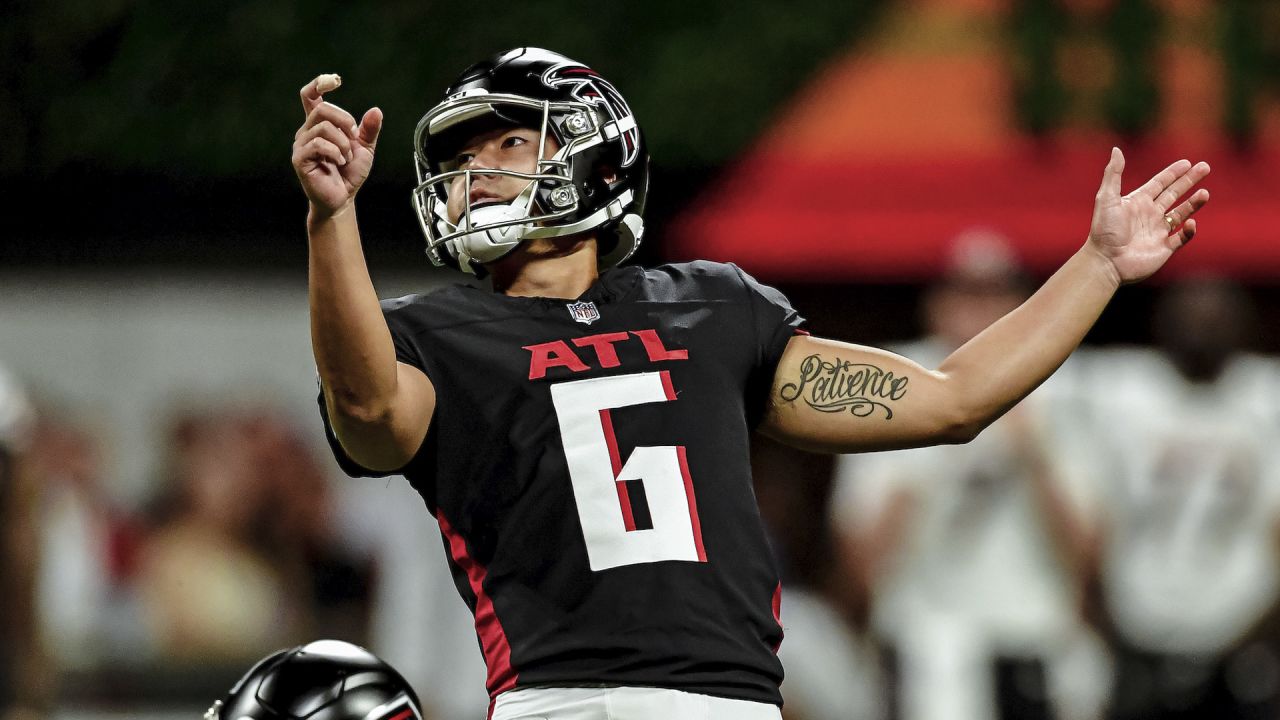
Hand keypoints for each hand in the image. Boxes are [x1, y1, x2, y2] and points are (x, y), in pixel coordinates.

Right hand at [291, 74, 382, 218]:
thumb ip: (369, 130)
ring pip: (323, 127)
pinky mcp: (300, 158)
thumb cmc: (349, 173)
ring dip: (343, 142)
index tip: (335, 80)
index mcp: (320, 125)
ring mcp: (302, 144)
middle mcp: (307, 131)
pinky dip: (335, 152)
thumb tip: (376, 111)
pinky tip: (340, 161)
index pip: (310, 96)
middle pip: (323, 109)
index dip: (319, 83)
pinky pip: (318, 144)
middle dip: (345, 121)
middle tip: (354, 138)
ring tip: (346, 156)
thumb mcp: (365, 148)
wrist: (342, 197)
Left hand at [1088, 147, 1209, 283]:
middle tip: (1205, 167)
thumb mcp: (1107, 198)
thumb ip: (1113, 174)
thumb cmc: (1103, 230)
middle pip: (1174, 194)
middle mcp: (1149, 215)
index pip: (1159, 184)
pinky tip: (1190, 222)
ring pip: (1181, 214)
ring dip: (1193, 203)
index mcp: (1137, 202)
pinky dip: (1189, 230)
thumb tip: (1116, 149)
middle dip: (1189, 181)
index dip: (1173, 173)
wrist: (1105, 261)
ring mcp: (1157, 232)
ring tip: (1205, 193)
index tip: (1187, 162)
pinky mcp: (1164, 248)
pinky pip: (1182, 237)